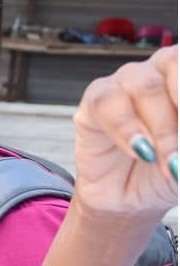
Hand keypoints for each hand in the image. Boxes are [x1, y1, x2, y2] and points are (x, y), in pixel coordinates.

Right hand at [72, 45, 176, 221]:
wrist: (129, 200)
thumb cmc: (166, 172)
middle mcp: (158, 72)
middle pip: (174, 65)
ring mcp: (124, 84)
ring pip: (144, 86)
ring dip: (160, 127)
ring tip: (163, 160)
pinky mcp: (93, 103)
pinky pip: (106, 103)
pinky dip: (127, 129)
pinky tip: (138, 152)